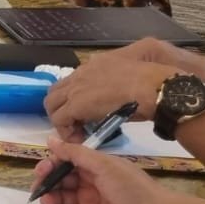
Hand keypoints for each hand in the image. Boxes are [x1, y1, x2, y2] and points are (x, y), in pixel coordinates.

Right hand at [33, 136, 165, 203]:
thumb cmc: (131, 187)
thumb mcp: (103, 165)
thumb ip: (75, 153)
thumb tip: (50, 139)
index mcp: (94, 165)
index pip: (66, 160)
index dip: (52, 164)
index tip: (42, 170)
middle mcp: (89, 181)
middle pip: (60, 178)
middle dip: (47, 181)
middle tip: (39, 187)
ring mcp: (88, 200)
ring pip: (61, 196)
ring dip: (50, 197)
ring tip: (45, 201)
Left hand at [44, 45, 184, 136]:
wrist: (153, 87)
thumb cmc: (151, 80)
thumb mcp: (135, 70)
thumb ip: (122, 76)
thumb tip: (124, 87)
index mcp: (94, 65)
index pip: (72, 81)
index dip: (74, 98)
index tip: (85, 112)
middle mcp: (80, 73)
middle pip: (55, 91)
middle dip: (61, 108)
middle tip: (77, 123)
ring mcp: (76, 88)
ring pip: (51, 104)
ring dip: (61, 120)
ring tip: (78, 133)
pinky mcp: (76, 104)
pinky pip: (59, 120)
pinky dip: (66, 131)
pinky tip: (80, 138)